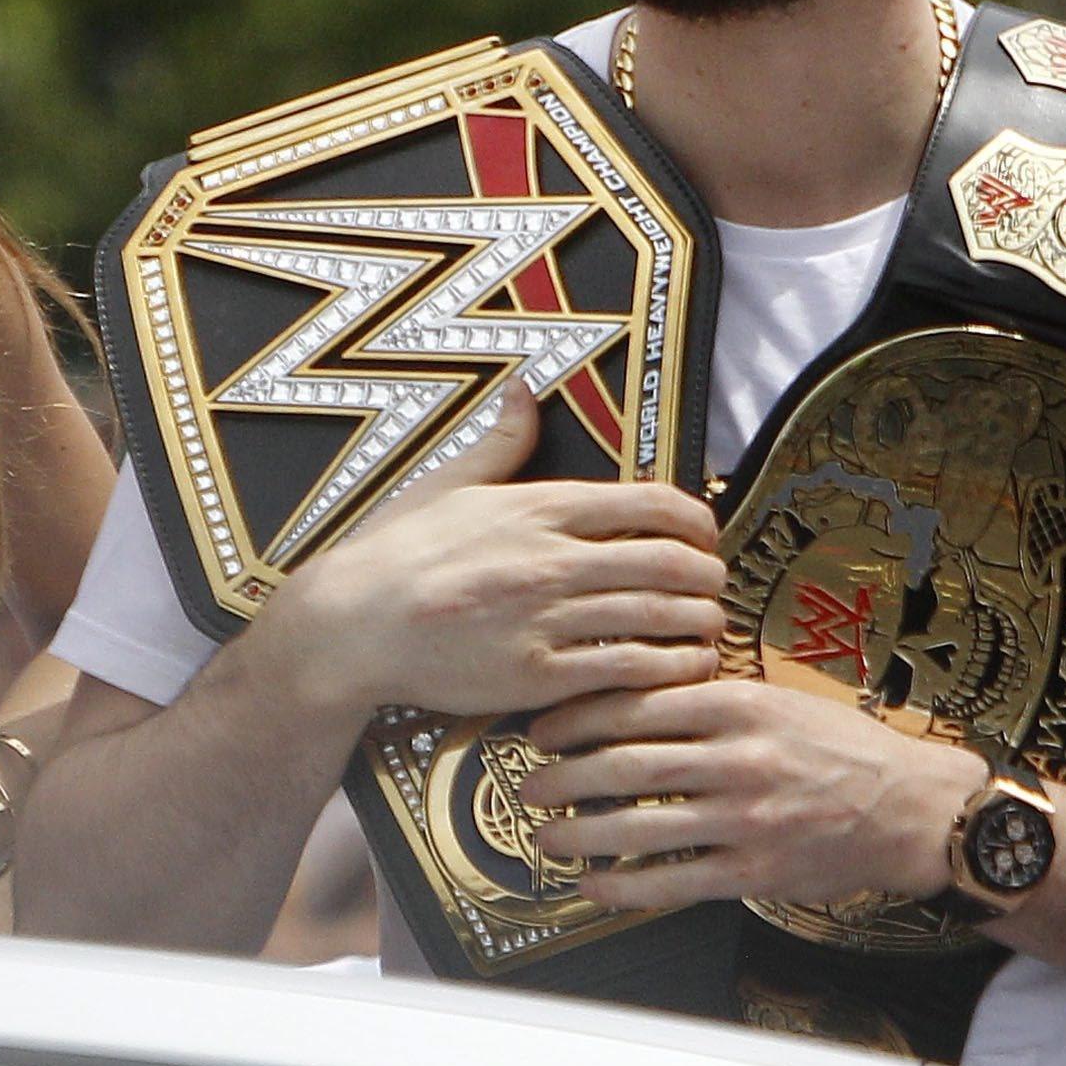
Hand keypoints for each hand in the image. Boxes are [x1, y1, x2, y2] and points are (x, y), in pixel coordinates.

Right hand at [219, 385, 729, 727]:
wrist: (349, 626)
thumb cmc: (396, 553)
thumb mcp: (447, 484)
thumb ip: (500, 443)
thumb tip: (526, 389)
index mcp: (538, 507)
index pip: (650, 504)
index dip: (696, 522)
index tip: (705, 536)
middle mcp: (551, 559)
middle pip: (667, 562)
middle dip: (707, 577)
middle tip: (716, 588)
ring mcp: (546, 619)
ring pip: (657, 617)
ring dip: (698, 624)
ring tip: (709, 630)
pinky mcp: (536, 676)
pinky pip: (624, 671)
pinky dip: (668, 672)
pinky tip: (684, 672)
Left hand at [517, 673, 989, 910]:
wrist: (913, 807)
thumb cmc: (845, 748)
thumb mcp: (781, 699)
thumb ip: (713, 698)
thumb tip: (633, 697)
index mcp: (741, 704)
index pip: (638, 704)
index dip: (577, 717)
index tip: (543, 728)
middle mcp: (739, 757)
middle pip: (626, 765)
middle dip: (564, 776)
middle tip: (530, 782)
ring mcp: (745, 817)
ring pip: (640, 825)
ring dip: (580, 833)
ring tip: (546, 835)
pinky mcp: (754, 870)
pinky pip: (673, 881)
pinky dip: (623, 884)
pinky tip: (593, 883)